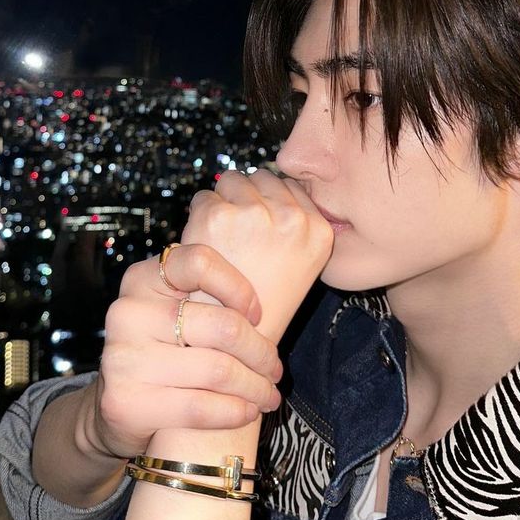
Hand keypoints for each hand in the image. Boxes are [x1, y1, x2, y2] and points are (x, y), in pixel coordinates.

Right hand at [93, 245, 283, 459]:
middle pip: (222, 325)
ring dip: (256, 387)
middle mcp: (128, 312)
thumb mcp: (174, 309)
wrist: (119, 405)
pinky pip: (200, 407)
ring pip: (218, 370)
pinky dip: (234, 411)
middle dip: (261, 352)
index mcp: (143, 278)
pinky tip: (247, 411)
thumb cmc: (164, 349)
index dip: (238, 287)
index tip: (256, 314)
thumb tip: (275, 293)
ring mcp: (124, 358)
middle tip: (275, 368)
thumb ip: (207, 295)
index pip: (200, 262)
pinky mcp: (126, 402)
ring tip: (269, 394)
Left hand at [181, 169, 332, 343]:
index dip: (269, 200)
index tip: (258, 224)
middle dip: (248, 196)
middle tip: (238, 233)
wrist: (235, 343)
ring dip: (224, 201)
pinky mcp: (219, 216)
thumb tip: (267, 183)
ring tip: (223, 239)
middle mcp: (292, 218)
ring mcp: (255, 214)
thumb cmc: (264, 306)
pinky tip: (207, 245)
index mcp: (320, 230)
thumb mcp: (298, 263)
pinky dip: (200, 216)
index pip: (291, 185)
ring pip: (233, 181)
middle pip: (262, 177)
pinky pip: (205, 196)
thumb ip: (293, 224)